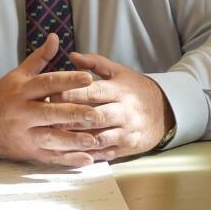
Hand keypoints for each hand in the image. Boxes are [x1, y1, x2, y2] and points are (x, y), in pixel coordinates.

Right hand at [0, 34, 111, 165]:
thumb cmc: (3, 96)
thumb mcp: (18, 75)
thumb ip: (39, 58)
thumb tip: (55, 37)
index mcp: (22, 91)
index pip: (47, 84)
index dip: (67, 80)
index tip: (88, 78)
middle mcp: (23, 113)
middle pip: (50, 113)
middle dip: (73, 114)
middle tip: (95, 113)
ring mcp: (25, 134)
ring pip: (51, 138)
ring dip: (72, 140)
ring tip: (93, 139)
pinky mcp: (28, 152)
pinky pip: (50, 157)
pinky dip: (68, 160)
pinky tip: (86, 159)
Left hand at [56, 50, 173, 158]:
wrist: (163, 111)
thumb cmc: (135, 89)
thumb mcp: (119, 72)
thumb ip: (95, 63)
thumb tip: (72, 55)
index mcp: (120, 90)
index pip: (93, 92)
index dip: (70, 94)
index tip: (49, 94)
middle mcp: (124, 111)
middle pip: (94, 116)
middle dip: (69, 118)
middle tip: (47, 118)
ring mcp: (127, 131)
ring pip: (98, 137)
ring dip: (75, 139)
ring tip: (54, 137)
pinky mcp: (127, 147)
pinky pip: (104, 152)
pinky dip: (87, 154)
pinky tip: (70, 151)